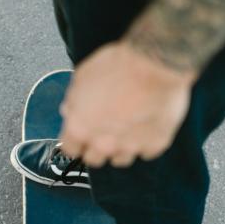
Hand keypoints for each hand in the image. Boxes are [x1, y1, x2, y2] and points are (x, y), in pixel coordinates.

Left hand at [58, 41, 196, 167]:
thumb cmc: (119, 66)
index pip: (70, 149)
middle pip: (93, 159)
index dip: (75, 142)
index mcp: (80, 128)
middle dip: (96, 147)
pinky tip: (147, 126)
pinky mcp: (154, 145)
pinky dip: (146, 142)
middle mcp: (102, 143)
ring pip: (120, 159)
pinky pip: (147, 151)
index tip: (80, 137)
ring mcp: (129, 147)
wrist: (154, 64)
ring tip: (127, 128)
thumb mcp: (82, 77)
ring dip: (121, 147)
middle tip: (104, 131)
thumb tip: (70, 110)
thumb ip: (73, 101)